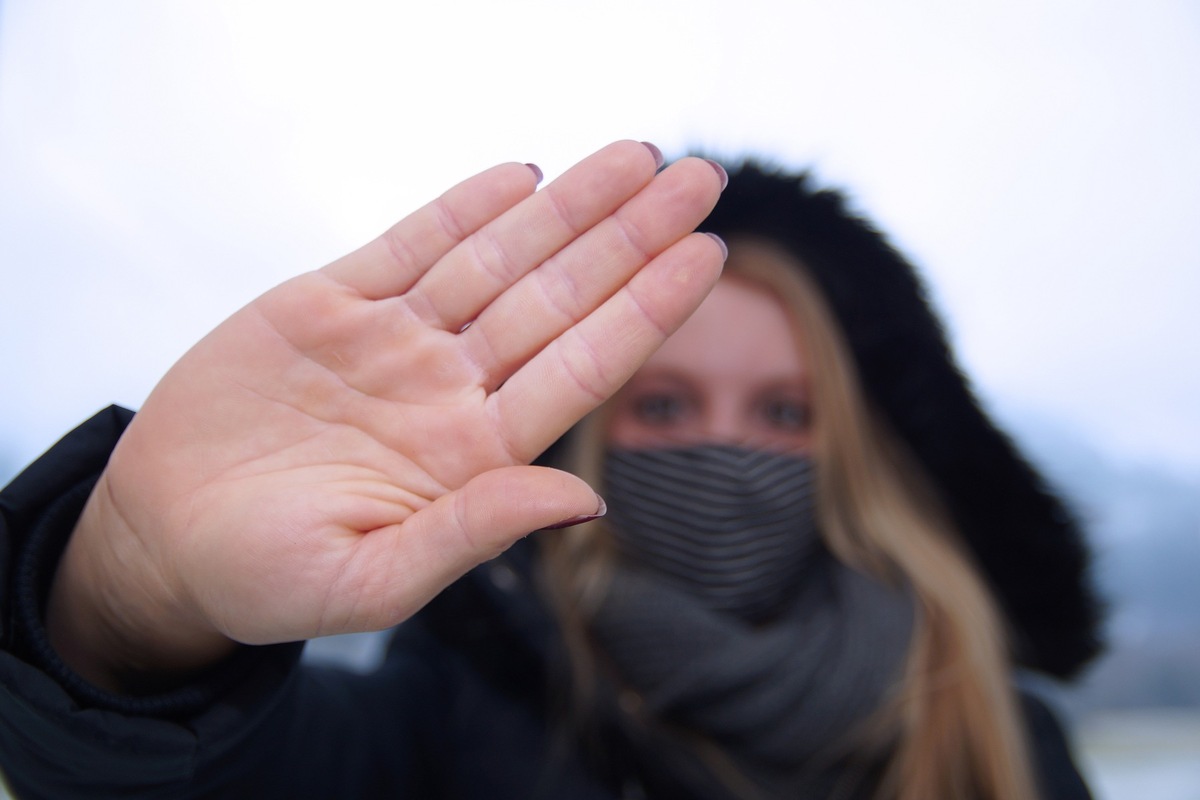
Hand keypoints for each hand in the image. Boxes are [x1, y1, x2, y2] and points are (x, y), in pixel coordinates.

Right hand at [48, 141, 726, 688]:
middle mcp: (449, 387)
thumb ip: (476, 532)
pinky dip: (465, 207)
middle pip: (560, 296)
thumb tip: (587, 501)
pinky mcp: (328, 305)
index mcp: (473, 453)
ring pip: (499, 258)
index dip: (647, 307)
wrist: (163, 540)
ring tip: (638, 156)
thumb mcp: (370, 582)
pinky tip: (525, 177)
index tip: (706, 255)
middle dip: (631, 235)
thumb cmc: (265, 580)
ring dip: (569, 206)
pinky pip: (410, 243)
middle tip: (702, 177)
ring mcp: (393, 341)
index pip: (583, 367)